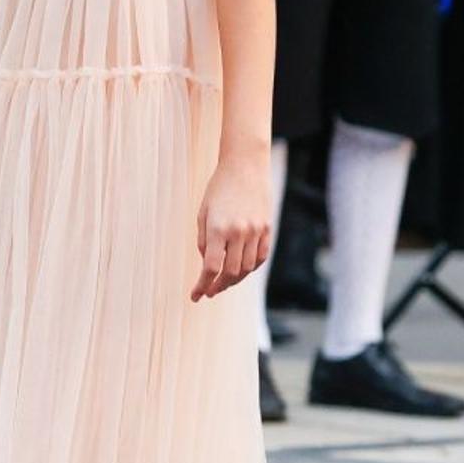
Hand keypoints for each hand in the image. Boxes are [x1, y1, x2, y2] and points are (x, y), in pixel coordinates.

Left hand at [191, 154, 270, 302]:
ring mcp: (255, 231)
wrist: (245, 166)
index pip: (211, 267)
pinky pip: (260, 257)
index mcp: (218, 229)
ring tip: (224, 282)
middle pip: (230, 272)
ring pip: (247, 268)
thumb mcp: (203, 213)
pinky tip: (241, 270)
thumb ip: (203, 241)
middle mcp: (238, 232)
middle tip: (210, 291)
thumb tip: (208, 265)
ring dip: (234, 279)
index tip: (196, 296)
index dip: (202, 285)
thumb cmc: (218, 188)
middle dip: (219, 286)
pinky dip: (251, 267)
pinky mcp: (267, 228)